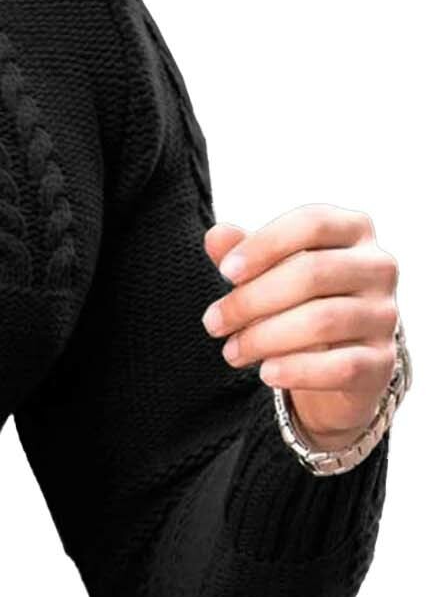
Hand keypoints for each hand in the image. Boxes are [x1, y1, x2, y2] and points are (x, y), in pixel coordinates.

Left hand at [199, 204, 401, 449]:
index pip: (313, 223)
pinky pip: (342, 366)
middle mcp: (378, 267)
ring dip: (264, 338)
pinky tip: (266, 373)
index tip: (225, 273)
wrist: (332, 362)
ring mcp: (385, 314)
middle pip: (313, 272)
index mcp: (352, 232)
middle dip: (251, 300)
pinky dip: (297, 370)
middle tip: (212, 323)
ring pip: (323, 320)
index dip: (266, 245)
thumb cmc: (294, 302)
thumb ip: (242, 254)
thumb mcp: (266, 273)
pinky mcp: (382, 361)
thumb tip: (216, 235)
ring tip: (231, 352)